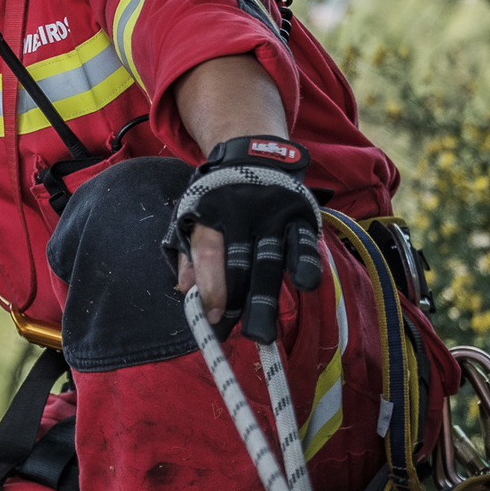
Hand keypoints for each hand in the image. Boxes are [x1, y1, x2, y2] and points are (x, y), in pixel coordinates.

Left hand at [167, 136, 321, 344]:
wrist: (254, 153)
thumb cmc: (218, 198)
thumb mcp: (193, 215)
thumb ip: (187, 254)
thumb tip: (185, 291)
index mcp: (210, 213)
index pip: (209, 255)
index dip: (210, 290)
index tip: (212, 319)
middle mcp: (242, 213)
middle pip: (241, 266)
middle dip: (239, 305)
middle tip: (239, 337)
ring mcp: (273, 213)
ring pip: (271, 261)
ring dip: (266, 299)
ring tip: (264, 335)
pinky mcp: (300, 213)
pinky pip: (303, 243)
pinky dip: (304, 263)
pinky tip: (304, 285)